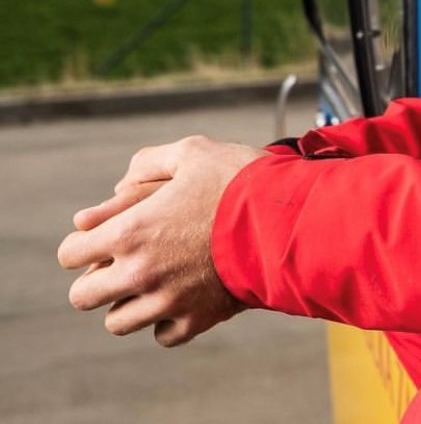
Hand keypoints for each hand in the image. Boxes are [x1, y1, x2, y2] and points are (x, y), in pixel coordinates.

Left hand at [58, 135, 264, 345]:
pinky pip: (162, 334)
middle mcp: (139, 272)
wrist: (286, 218)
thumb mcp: (194, 151)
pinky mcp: (197, 319)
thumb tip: (122, 182)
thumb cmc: (239, 179)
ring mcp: (167, 301)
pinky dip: (166, 320)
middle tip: (122, 262)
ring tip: (152, 281)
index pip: (70, 254)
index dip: (82, 242)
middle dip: (97, 277)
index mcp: (130, 230)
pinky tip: (182, 295)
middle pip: (83, 296)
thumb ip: (150, 162)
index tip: (100, 235)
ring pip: (117, 322)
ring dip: (127, 302)